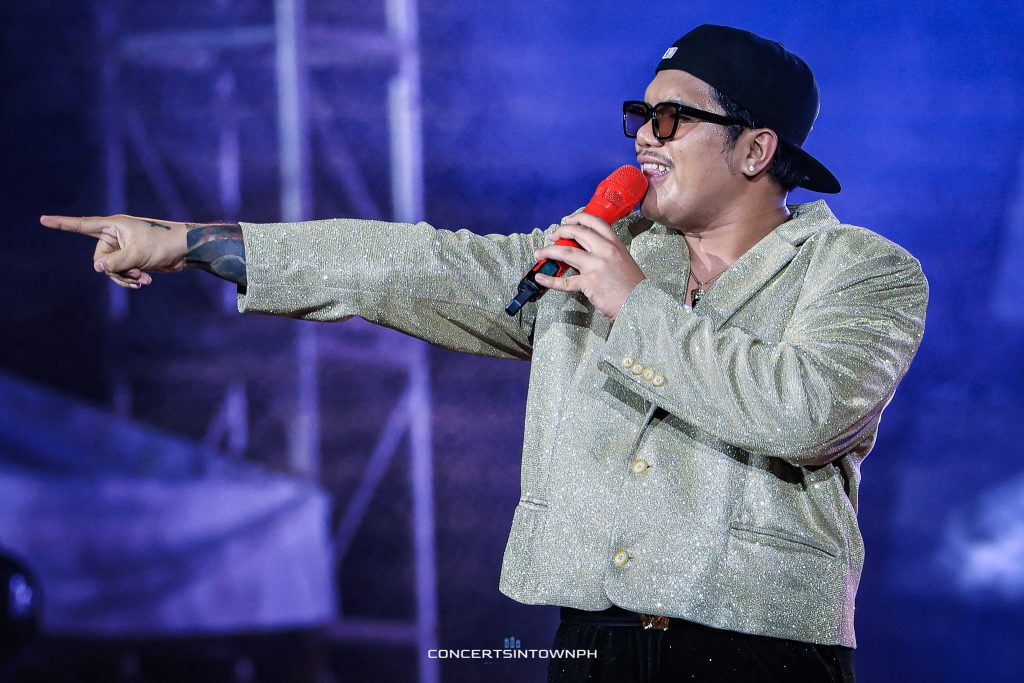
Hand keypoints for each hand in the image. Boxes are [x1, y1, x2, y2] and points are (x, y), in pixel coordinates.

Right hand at [40, 214, 188, 288]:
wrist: (186, 250)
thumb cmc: (163, 244)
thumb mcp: (137, 255)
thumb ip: (114, 262)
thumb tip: (97, 268)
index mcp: (114, 226)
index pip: (83, 225)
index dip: (62, 224)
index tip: (43, 219)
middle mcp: (116, 235)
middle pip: (99, 259)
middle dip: (114, 270)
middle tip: (135, 273)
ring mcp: (124, 248)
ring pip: (111, 269)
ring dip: (124, 277)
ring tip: (143, 279)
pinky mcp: (132, 259)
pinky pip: (122, 273)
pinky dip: (131, 279)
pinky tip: (146, 282)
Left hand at [532, 212, 645, 319]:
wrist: (640, 303)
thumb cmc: (632, 285)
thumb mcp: (623, 260)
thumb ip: (607, 252)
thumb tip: (587, 250)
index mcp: (614, 244)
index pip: (595, 221)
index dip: (578, 218)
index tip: (567, 220)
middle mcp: (605, 250)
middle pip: (577, 232)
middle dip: (560, 231)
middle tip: (552, 236)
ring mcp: (596, 266)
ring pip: (566, 252)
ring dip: (549, 251)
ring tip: (539, 253)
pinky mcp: (589, 283)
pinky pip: (565, 281)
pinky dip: (550, 279)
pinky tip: (541, 277)